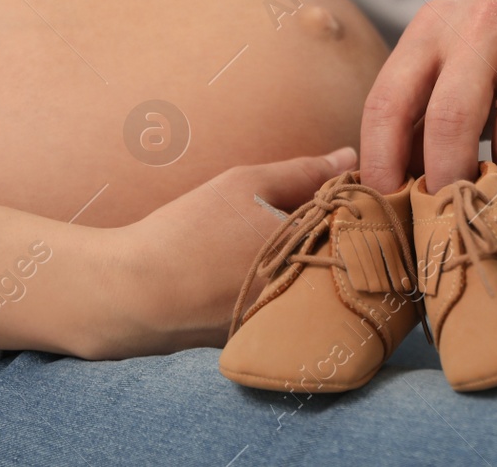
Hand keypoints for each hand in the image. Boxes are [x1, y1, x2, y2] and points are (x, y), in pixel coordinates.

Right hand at [103, 147, 357, 355]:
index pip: (362, 225)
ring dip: (311, 260)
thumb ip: (305, 170)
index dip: (354, 203)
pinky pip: (293, 305)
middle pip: (345, 257)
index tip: (339, 189)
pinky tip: (249, 271)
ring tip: (265, 242)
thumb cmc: (189, 233)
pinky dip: (286, 286)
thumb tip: (351, 156)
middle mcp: (311, 297)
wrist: (134, 296)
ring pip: (319, 282)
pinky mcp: (267, 340)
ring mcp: (291, 324)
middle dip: (334, 232)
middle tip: (300, 213)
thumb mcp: (246, 184)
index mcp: (315, 254)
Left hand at [359, 0, 496, 196]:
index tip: (386, 209)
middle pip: (449, 121)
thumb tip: (387, 196)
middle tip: (454, 221)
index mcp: (434, 23)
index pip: (389, 99)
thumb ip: (424, 115)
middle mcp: (484, 18)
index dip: (381, 163)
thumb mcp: (460, 64)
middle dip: (447, 185)